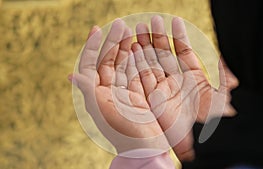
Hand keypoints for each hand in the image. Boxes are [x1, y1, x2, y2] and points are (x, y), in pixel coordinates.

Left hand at [69, 19, 168, 154]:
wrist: (146, 148)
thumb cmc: (124, 131)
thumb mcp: (103, 110)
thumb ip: (89, 90)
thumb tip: (71, 75)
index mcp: (96, 94)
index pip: (90, 65)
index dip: (92, 47)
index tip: (97, 30)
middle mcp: (108, 91)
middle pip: (108, 61)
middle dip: (112, 43)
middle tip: (119, 25)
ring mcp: (124, 92)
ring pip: (123, 65)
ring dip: (125, 48)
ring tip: (129, 32)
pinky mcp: (138, 95)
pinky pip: (136, 73)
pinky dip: (137, 60)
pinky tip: (138, 49)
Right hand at [133, 16, 238, 160]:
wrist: (199, 141)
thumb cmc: (213, 117)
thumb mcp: (221, 93)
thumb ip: (222, 74)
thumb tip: (223, 59)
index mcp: (193, 79)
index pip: (183, 53)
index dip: (178, 37)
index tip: (174, 21)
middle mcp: (176, 83)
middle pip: (163, 56)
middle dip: (156, 38)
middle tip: (148, 22)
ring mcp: (162, 90)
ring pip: (151, 63)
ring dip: (145, 47)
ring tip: (138, 28)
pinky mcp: (152, 98)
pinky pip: (143, 77)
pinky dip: (138, 62)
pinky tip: (135, 47)